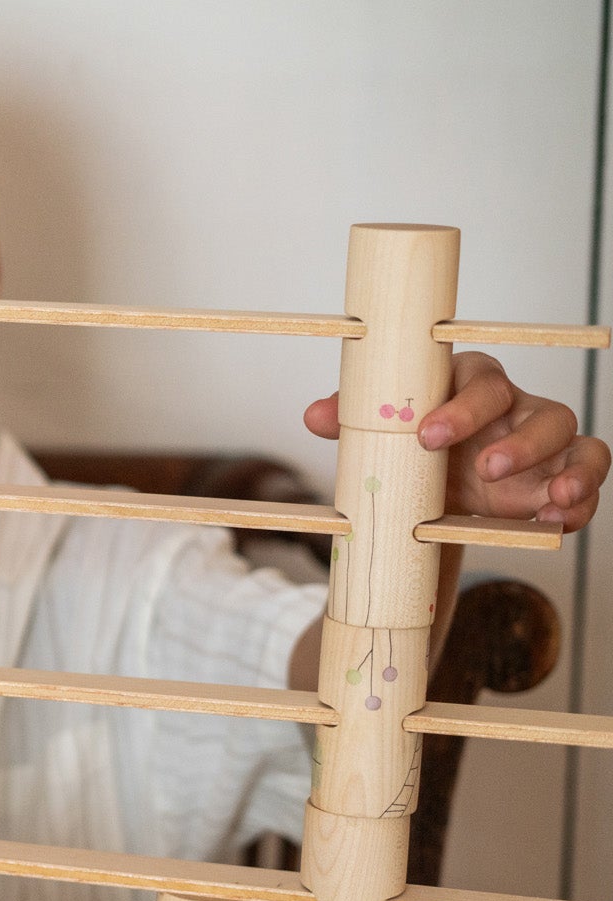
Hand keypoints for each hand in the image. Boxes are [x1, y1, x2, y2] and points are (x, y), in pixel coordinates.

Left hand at [304, 352, 607, 529]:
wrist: (432, 486)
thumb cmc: (412, 448)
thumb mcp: (383, 436)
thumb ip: (353, 422)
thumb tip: (314, 415)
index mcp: (471, 385)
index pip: (479, 380)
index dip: (459, 406)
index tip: (426, 436)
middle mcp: (517, 408)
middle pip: (541, 409)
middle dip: (519, 441)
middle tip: (485, 469)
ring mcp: (544, 442)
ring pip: (574, 439)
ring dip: (570, 468)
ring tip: (552, 498)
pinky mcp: (560, 473)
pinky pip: (586, 476)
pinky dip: (582, 499)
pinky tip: (559, 520)